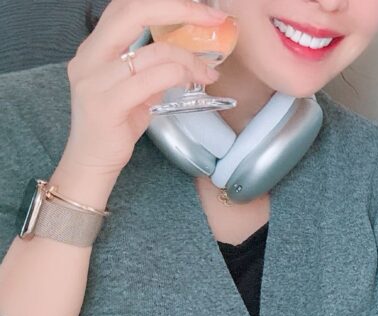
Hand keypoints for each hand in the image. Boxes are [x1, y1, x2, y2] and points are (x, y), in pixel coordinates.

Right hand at [58, 0, 228, 188]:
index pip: (127, 6)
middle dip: (180, 10)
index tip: (202, 8)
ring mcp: (94, 79)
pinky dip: (181, 76)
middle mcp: (89, 57)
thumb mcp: (134, 87)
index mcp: (94, 47)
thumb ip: (153, 66)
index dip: (167, 2)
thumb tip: (188, 52)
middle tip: (212, 19)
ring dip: (191, 59)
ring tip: (207, 72)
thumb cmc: (115, 124)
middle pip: (135, 12)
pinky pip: (153, 79)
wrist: (92, 161)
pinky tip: (196, 83)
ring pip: (155, 52)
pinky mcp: (106, 103)